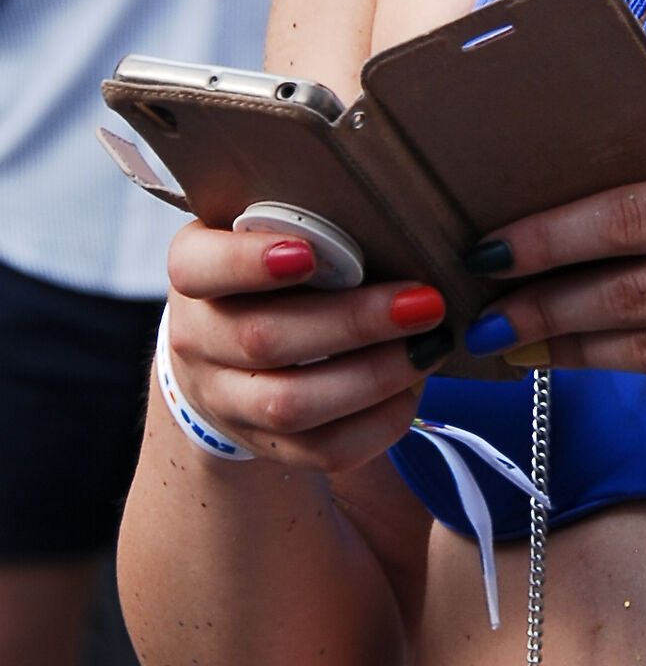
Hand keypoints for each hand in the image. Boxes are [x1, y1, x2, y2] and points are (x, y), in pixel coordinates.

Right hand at [163, 220, 451, 474]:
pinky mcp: (267, 447)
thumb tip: (395, 215)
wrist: (233, 354)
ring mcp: (227, 402)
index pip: (200, 267)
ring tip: (431, 345)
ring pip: (292, 405)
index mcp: (194, 274)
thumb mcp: (269, 234)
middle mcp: (198, 341)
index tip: (307, 253)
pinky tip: (414, 388)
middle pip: (264, 340)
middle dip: (353, 323)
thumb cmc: (274, 272)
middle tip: (425, 301)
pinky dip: (379, 422)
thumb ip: (308, 222)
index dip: (248, 263)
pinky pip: (324, 450)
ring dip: (374, 376)